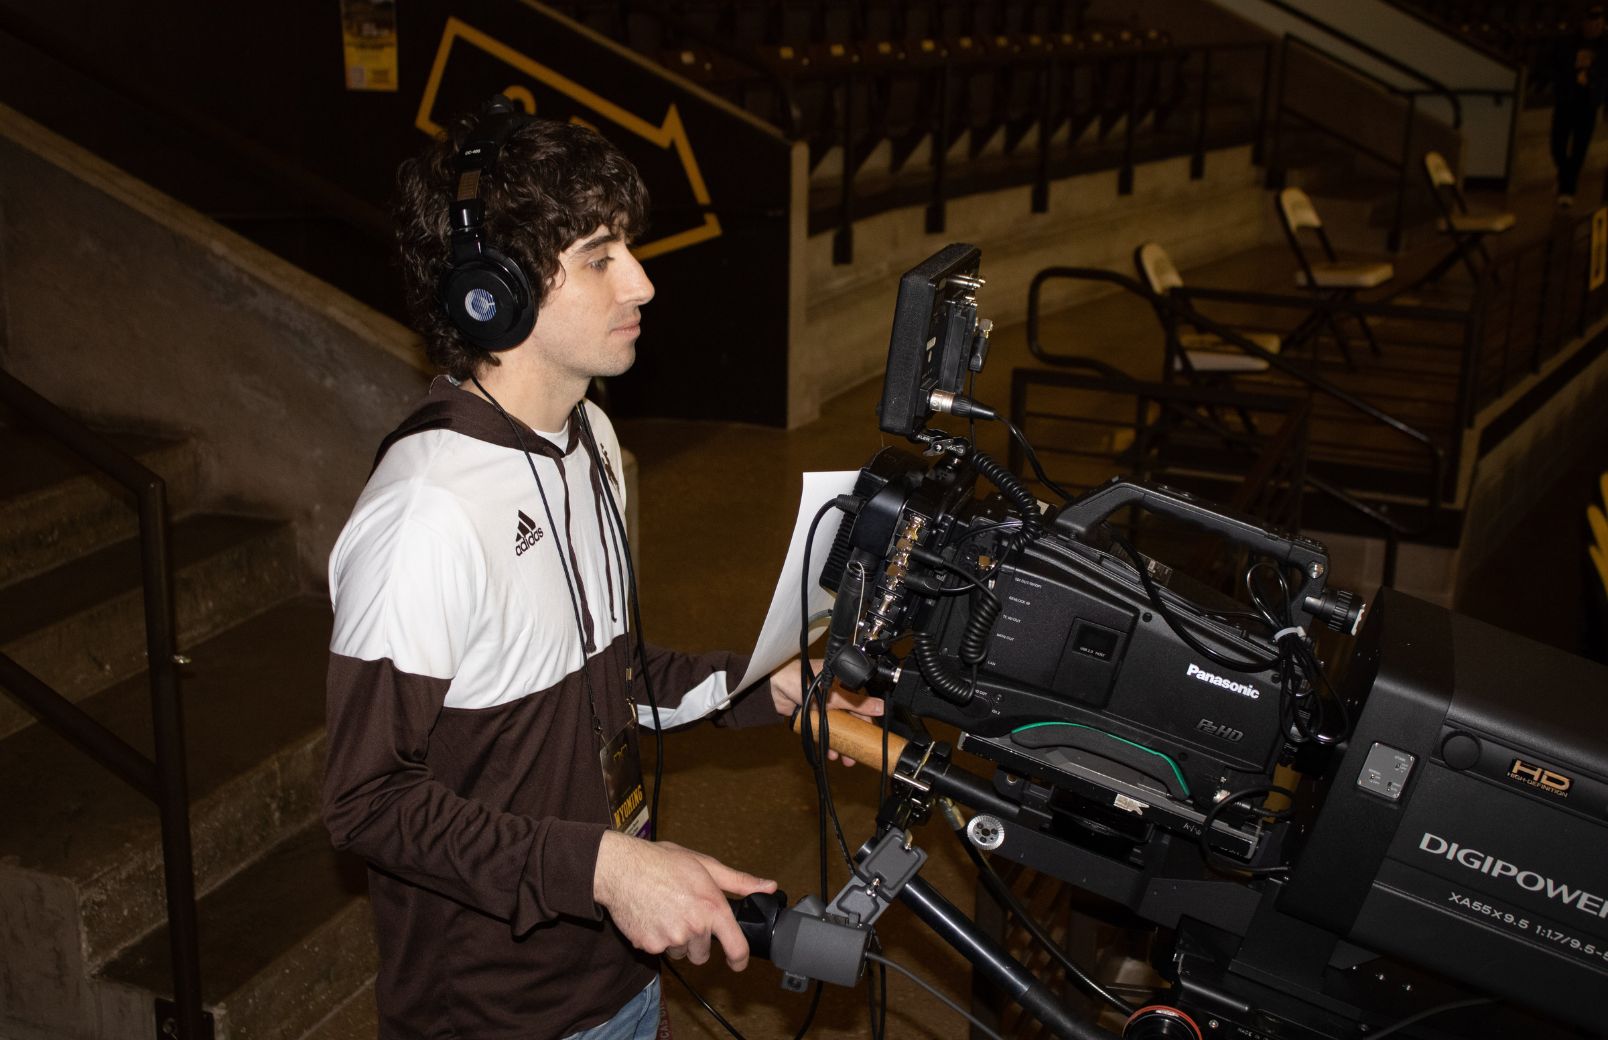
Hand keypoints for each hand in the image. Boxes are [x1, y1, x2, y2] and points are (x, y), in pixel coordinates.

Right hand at [593, 832, 775, 970]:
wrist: (620, 869)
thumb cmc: (662, 862)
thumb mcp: (705, 865)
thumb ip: (739, 881)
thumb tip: (768, 886)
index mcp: (711, 907)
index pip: (736, 946)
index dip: (739, 959)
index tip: (738, 962)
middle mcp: (694, 927)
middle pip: (703, 953)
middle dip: (698, 939)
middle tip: (685, 914)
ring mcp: (670, 939)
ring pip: (681, 953)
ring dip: (677, 940)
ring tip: (666, 911)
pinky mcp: (649, 946)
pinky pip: (660, 951)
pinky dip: (657, 938)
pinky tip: (651, 916)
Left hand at [769, 657, 883, 765]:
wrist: (774, 688)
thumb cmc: (803, 680)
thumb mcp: (834, 694)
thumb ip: (857, 703)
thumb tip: (880, 707)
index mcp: (842, 685)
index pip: (860, 705)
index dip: (867, 722)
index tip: (871, 737)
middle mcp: (834, 696)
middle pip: (849, 721)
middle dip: (855, 738)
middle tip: (859, 753)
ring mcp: (822, 708)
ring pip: (837, 729)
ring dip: (842, 744)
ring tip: (846, 759)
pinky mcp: (812, 717)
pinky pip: (823, 732)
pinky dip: (828, 742)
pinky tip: (831, 753)